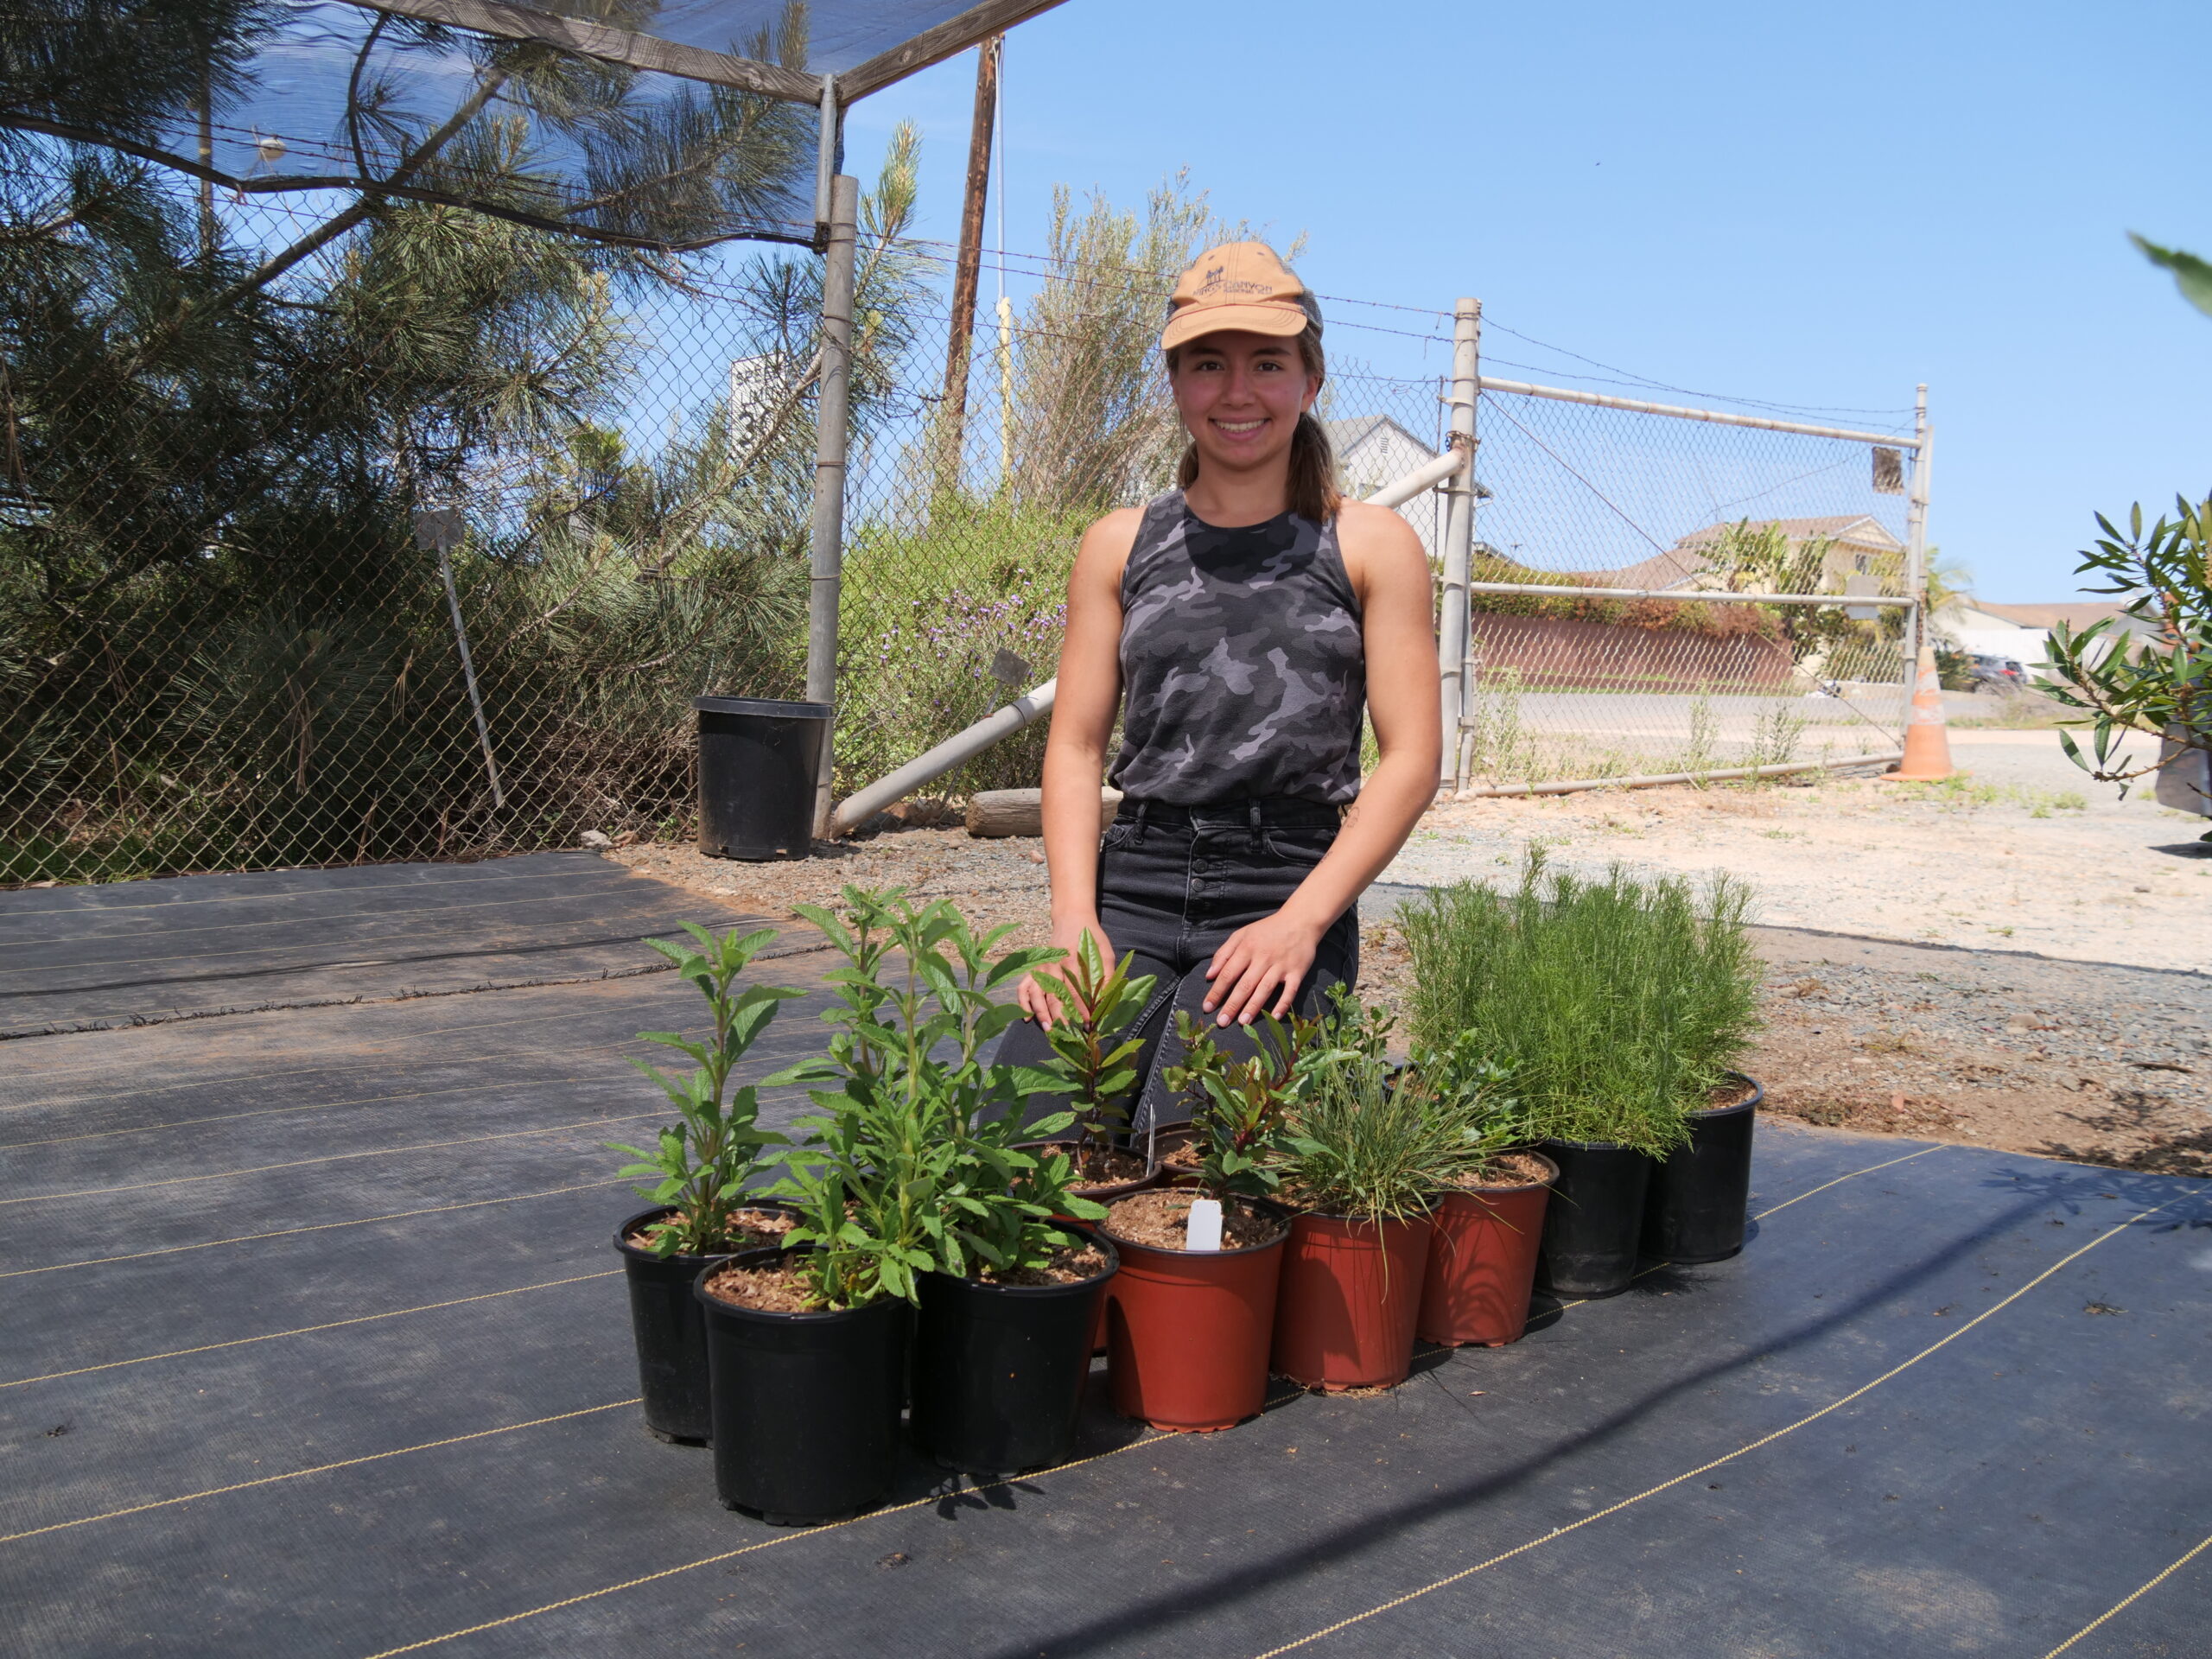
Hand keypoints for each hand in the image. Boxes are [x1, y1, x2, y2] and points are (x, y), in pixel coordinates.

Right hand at [1018, 916, 1113, 1024]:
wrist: (1072, 919)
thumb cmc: (1090, 937)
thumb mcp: (1104, 952)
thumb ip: (1106, 974)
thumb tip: (1106, 1000)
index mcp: (1072, 961)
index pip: (1075, 991)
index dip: (1080, 1009)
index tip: (1086, 1024)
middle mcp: (1054, 966)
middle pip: (1054, 995)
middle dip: (1061, 1016)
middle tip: (1067, 1032)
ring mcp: (1042, 968)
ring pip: (1037, 993)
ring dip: (1041, 1012)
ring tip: (1049, 1028)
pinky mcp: (1035, 969)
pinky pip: (1024, 987)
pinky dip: (1023, 1002)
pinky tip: (1027, 1017)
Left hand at [1202, 909, 1324, 1025]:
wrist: (1300, 921)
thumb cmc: (1267, 930)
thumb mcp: (1242, 934)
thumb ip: (1224, 953)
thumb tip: (1209, 975)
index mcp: (1247, 948)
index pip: (1228, 973)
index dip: (1217, 991)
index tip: (1207, 1007)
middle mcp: (1263, 958)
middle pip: (1245, 985)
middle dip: (1232, 1004)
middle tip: (1222, 1022)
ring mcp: (1281, 966)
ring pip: (1265, 989)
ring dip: (1253, 1007)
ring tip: (1242, 1023)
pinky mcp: (1297, 972)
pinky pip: (1290, 991)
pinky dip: (1283, 1004)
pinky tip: (1275, 1017)